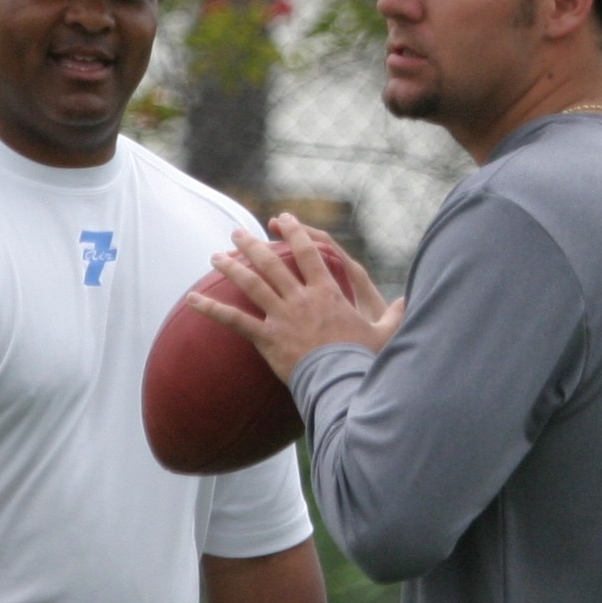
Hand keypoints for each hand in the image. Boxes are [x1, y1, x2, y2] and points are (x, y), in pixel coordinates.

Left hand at [189, 215, 404, 382]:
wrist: (342, 383)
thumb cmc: (363, 361)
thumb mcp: (386, 335)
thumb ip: (396, 316)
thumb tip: (411, 301)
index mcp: (328, 293)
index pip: (311, 252)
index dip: (295, 232)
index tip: (282, 219)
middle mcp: (302, 299)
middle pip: (273, 263)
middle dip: (253, 245)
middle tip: (237, 234)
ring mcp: (282, 317)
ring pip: (251, 284)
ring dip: (231, 268)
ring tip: (215, 256)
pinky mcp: (267, 339)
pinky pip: (234, 320)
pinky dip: (211, 309)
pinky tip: (190, 300)